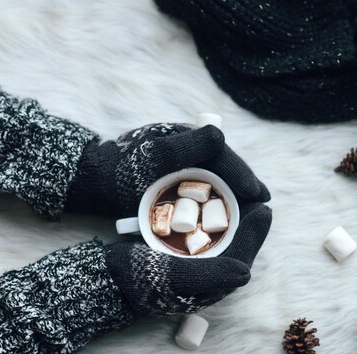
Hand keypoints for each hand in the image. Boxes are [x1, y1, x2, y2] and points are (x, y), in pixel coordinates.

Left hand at [65, 123, 269, 216]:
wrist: (93, 179)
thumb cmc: (119, 170)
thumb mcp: (151, 159)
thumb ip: (183, 147)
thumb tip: (219, 134)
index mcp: (187, 136)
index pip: (224, 155)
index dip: (244, 175)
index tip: (260, 197)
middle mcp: (189, 145)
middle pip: (226, 167)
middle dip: (245, 186)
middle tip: (263, 208)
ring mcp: (184, 161)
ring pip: (218, 178)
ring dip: (234, 195)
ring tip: (250, 214)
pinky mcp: (178, 175)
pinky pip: (205, 187)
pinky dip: (218, 200)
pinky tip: (224, 215)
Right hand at [104, 202, 271, 314]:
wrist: (107, 280)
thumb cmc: (139, 280)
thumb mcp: (174, 277)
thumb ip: (210, 275)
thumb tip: (245, 272)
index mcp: (210, 286)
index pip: (242, 257)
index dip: (255, 233)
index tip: (264, 207)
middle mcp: (207, 278)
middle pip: (236, 246)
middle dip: (247, 221)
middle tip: (255, 194)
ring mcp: (195, 267)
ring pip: (223, 239)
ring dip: (232, 218)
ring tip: (238, 193)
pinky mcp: (183, 256)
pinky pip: (205, 235)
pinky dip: (212, 218)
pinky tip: (211, 200)